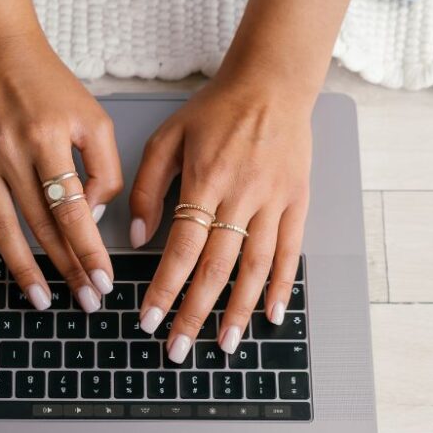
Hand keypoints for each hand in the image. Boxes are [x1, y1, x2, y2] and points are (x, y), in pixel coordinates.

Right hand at [0, 34, 122, 311]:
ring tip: (40, 300)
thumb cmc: (48, 86)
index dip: (88, 251)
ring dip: (22, 268)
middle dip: (65, 267)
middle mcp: (10, 150)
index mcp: (48, 137)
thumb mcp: (92, 117)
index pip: (72, 209)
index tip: (102, 282)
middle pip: (40, 225)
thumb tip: (93, 216)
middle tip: (84, 300)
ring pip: (2, 227)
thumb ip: (104, 166)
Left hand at [130, 78, 311, 361]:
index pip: (181, 247)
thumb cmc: (214, 109)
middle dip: (194, 313)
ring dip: (238, 310)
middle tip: (178, 349)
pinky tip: (272, 315)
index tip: (148, 319)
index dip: (164, 288)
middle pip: (216, 267)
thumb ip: (146, 186)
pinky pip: (291, 251)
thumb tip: (135, 237)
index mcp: (205, 179)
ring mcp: (274, 200)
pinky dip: (282, 286)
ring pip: (255, 267)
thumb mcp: (166, 137)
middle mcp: (241, 195)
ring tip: (224, 344)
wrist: (272, 83)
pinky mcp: (297, 201)